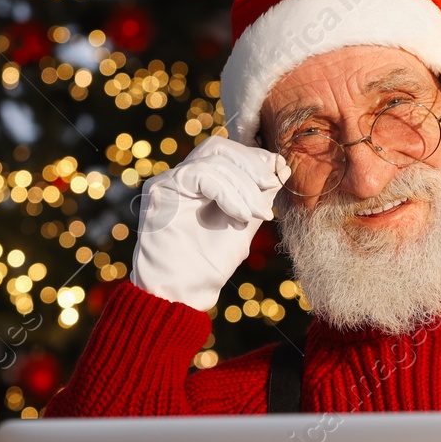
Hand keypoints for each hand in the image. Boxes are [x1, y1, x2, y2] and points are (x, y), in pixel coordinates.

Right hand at [128, 135, 290, 310]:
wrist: (182, 294)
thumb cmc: (209, 266)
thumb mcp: (243, 226)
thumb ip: (257, 197)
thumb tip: (280, 167)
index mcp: (200, 184)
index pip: (227, 153)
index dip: (254, 158)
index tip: (279, 173)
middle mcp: (181, 178)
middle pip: (218, 148)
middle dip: (251, 163)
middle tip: (272, 185)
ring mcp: (168, 182)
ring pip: (212, 160)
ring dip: (244, 185)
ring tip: (258, 213)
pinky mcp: (160, 190)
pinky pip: (200, 175)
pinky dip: (227, 193)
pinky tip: (241, 216)